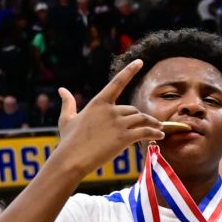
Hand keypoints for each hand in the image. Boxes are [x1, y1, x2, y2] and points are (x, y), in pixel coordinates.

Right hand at [54, 59, 162, 174]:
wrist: (71, 159)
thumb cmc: (69, 141)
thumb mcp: (67, 119)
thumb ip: (68, 103)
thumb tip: (61, 89)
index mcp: (98, 103)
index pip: (117, 83)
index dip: (129, 71)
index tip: (140, 61)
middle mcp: (110, 110)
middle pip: (133, 110)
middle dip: (140, 117)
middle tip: (149, 124)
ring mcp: (118, 123)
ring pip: (142, 119)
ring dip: (153, 123)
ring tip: (159, 129)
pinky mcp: (124, 137)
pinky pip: (146, 132)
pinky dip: (155, 133)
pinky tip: (160, 136)